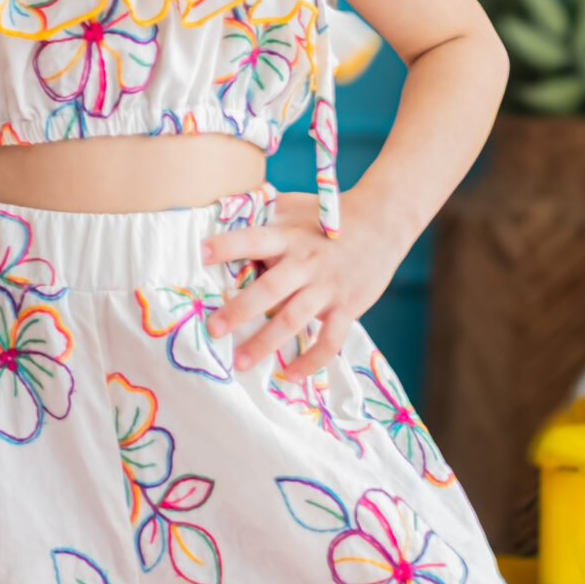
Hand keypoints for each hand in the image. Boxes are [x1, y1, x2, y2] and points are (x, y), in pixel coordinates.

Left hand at [198, 190, 396, 378]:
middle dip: (240, 310)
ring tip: (240, 363)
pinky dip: (311, 362)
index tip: (201, 254)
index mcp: (289, 236)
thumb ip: (264, 214)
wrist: (383, 222)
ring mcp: (327, 287)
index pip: (254, 239)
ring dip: (266, 343)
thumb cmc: (330, 215)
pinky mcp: (347, 307)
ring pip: (293, 320)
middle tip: (213, 329)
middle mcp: (306, 262)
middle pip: (270, 289)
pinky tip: (290, 376)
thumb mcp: (296, 206)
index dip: (229, 245)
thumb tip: (225, 212)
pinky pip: (329, 340)